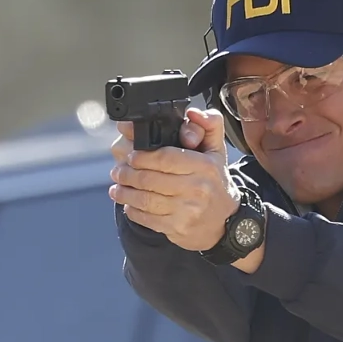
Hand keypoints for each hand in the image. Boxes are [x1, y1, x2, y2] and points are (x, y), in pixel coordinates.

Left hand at [109, 106, 263, 269]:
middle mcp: (196, 188)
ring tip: (116, 188)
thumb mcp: (216, 151)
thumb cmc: (215, 183)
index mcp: (204, 166)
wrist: (227, 222)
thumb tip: (192, 113)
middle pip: (150, 179)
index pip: (165, 158)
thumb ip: (208, 125)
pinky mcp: (177, 228)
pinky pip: (147, 219)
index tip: (130, 156)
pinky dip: (133, 211)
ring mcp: (186, 211)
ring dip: (125, 194)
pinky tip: (128, 205)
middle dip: (128, 174)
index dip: (143, 157)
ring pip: (145, 200)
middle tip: (117, 171)